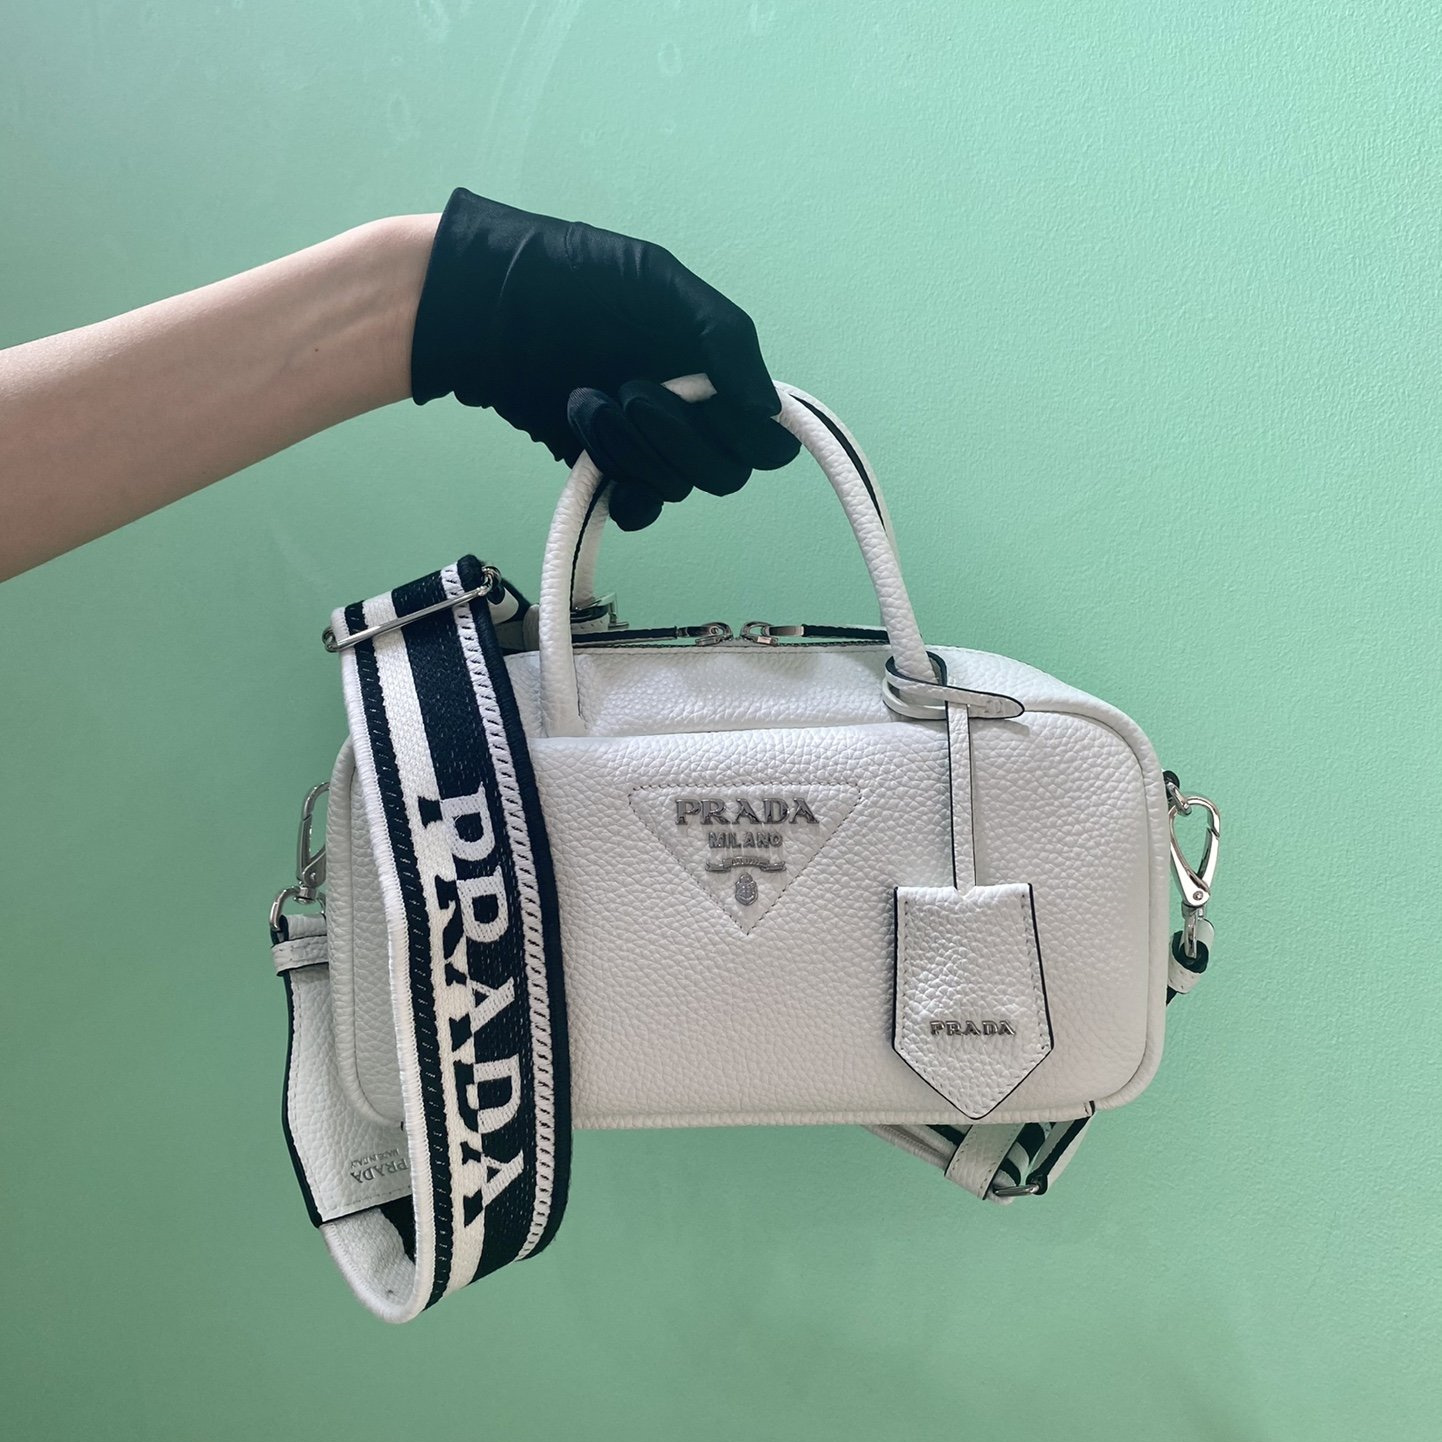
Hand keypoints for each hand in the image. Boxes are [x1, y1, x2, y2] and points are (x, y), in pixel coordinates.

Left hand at [409, 188, 799, 528]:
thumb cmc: (572, 277)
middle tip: (629, 390)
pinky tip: (589, 460)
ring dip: (632, 449)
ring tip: (582, 399)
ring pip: (676, 487)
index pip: (766, 439)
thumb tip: (767, 407)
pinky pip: (638, 510)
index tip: (709, 404)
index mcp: (714, 368)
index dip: (747, 435)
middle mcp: (690, 412)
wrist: (483, 308)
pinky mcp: (602, 469)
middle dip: (678, 437)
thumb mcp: (658, 282)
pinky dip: (623, 495)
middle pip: (724, 472)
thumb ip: (724, 338)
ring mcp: (646, 444)